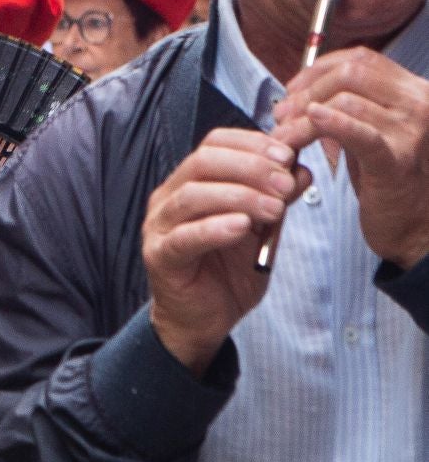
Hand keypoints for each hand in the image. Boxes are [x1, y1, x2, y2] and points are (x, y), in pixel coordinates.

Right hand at [143, 128, 310, 374]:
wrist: (204, 319)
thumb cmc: (227, 270)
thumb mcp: (261, 228)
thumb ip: (276, 198)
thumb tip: (301, 169)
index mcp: (191, 182)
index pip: (215, 143)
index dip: (252, 143)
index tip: (288, 155)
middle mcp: (169, 197)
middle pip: (202, 162)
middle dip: (250, 167)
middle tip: (285, 184)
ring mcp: (159, 226)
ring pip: (192, 196)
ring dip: (239, 196)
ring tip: (274, 209)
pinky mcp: (159, 256)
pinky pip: (184, 237)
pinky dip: (215, 228)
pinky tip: (242, 228)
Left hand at [272, 47, 428, 269]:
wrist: (415, 225)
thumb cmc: (386, 179)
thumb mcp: (368, 131)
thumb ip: (346, 107)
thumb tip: (297, 93)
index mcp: (413, 91)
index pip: (361, 58)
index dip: (318, 70)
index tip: (291, 91)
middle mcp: (419, 103)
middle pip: (351, 74)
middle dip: (306, 92)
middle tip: (280, 116)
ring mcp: (412, 130)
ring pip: (344, 102)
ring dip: (302, 118)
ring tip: (282, 138)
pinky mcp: (396, 159)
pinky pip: (361, 133)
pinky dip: (332, 124)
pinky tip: (310, 122)